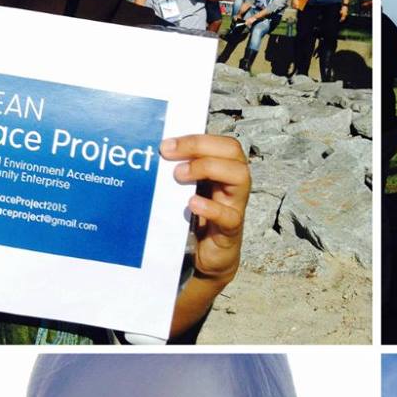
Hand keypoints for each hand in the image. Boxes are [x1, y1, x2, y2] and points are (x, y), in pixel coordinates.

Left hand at [160, 133, 248, 281]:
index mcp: (225, 169)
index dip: (196, 139)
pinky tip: (192, 203)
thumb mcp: (186, 191)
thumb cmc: (196, 220)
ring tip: (179, 175)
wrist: (205, 257)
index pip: (221, 142)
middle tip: (169, 155)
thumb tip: (156, 155)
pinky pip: (229, 216)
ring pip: (240, 176)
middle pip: (233, 151)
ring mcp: (236, 205)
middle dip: (199, 147)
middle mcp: (234, 183)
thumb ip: (180, 173)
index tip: (166, 145)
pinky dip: (211, 207)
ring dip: (208, 168)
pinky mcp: (231, 231)